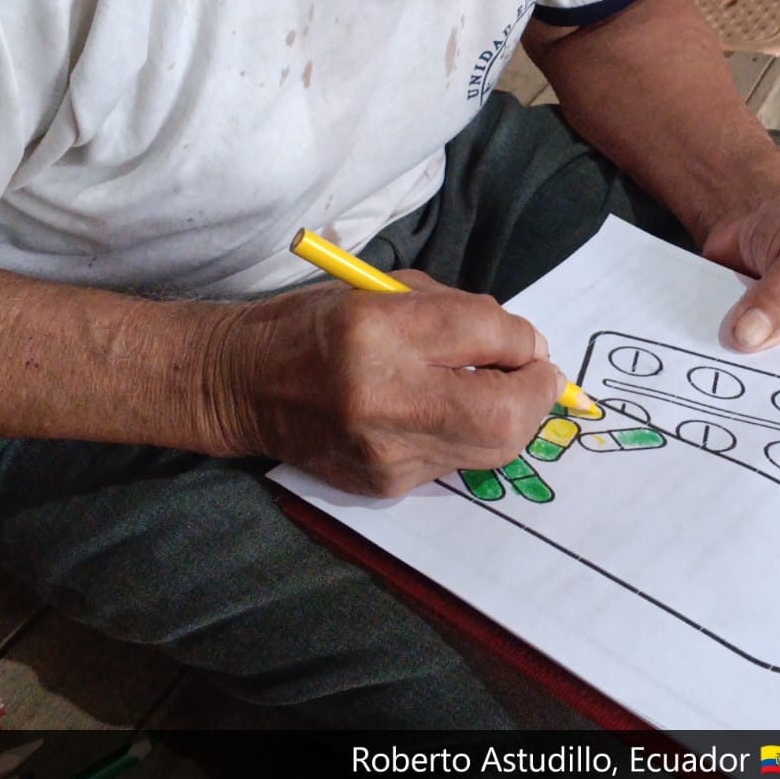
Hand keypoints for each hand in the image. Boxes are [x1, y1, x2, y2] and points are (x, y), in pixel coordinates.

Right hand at [201, 272, 564, 496]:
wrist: (242, 385)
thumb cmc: (318, 325)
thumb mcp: (387, 292)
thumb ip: (460, 315)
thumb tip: (525, 348)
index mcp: (379, 329)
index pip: (487, 335)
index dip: (524, 341)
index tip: (527, 343)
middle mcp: (381, 396)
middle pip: (504, 415)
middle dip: (536, 394)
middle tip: (535, 375)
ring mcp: (382, 452)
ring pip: (489, 448)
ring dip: (508, 418)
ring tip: (492, 391)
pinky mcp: (383, 486)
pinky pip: (454, 463)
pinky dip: (466, 438)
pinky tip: (442, 415)